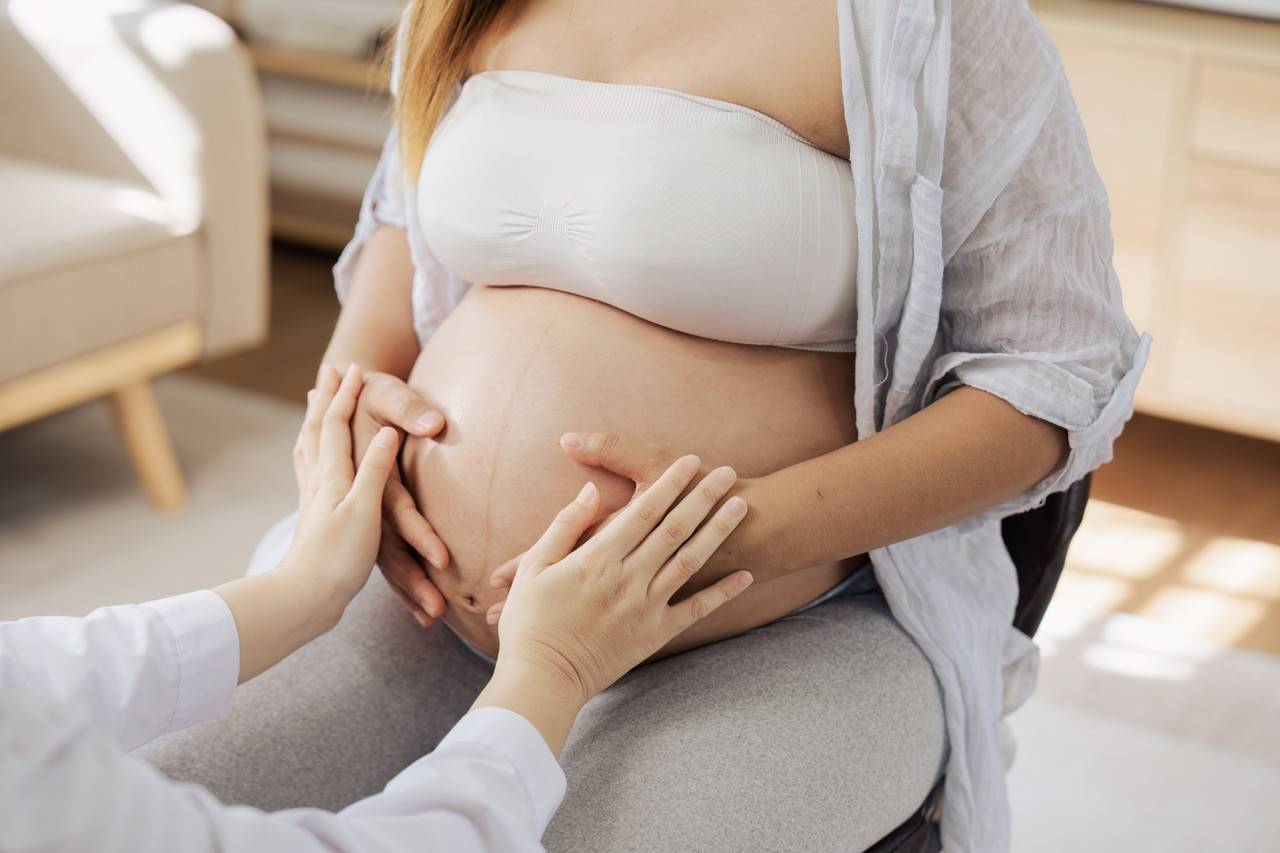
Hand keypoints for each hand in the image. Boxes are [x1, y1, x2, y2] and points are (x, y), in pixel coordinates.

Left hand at [282, 363, 400, 609]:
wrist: (308, 599)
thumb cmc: (339, 557)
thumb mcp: (365, 510)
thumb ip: (377, 469)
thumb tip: (389, 431)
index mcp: (334, 476)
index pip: (337, 424)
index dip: (345, 395)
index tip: (353, 367)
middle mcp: (319, 482)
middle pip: (317, 431)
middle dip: (325, 400)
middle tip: (327, 373)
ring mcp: (315, 500)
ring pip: (310, 450)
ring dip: (315, 422)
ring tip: (315, 403)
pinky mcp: (318, 519)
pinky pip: (310, 473)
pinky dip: (312, 453)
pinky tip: (317, 462)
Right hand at [348, 370, 448, 625]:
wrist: (345, 397)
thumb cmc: (372, 394)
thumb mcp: (388, 394)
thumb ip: (409, 408)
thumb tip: (435, 425)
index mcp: (371, 472)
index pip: (398, 508)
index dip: (419, 533)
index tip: (442, 559)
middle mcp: (366, 497)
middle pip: (390, 545)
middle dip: (412, 579)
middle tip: (436, 609)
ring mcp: (366, 510)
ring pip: (388, 557)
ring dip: (408, 588)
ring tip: (432, 617)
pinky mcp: (372, 517)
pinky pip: (388, 554)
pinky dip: (403, 581)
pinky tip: (420, 606)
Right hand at [495, 456, 753, 705]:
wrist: (542, 680)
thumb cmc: (529, 622)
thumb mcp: (535, 566)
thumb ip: (565, 525)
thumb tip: (589, 490)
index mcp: (598, 558)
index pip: (643, 511)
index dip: (669, 483)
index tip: (690, 461)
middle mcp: (628, 578)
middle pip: (674, 529)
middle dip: (703, 497)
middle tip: (729, 473)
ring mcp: (646, 607)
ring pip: (690, 561)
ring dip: (718, 532)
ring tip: (741, 506)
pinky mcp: (656, 634)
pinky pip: (696, 610)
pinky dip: (723, 592)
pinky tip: (747, 576)